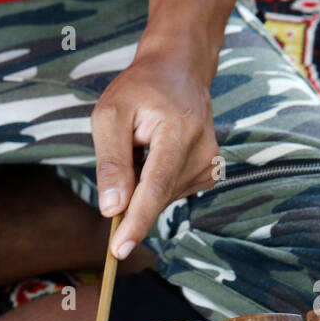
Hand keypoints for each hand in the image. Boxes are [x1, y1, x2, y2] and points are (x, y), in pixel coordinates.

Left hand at [91, 40, 221, 259]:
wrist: (180, 71)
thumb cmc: (140, 89)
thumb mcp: (110, 115)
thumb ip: (111, 162)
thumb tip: (112, 209)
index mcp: (180, 131)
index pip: (155, 187)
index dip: (136, 221)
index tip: (119, 250)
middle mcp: (202, 151)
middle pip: (155, 197)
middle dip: (130, 194)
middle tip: (127, 153)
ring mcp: (209, 164)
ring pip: (160, 199)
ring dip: (141, 183)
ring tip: (146, 143)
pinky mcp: (208, 174)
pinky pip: (168, 194)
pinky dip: (154, 183)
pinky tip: (158, 154)